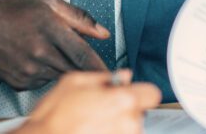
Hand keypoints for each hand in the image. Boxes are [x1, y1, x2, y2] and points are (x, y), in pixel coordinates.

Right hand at [0, 0, 109, 89]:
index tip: (115, 76)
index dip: (101, 68)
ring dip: (61, 68)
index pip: (83, 54)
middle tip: (87, 66)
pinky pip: (42, 82)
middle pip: (74, 70)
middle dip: (84, 71)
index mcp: (49, 27)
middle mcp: (39, 51)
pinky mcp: (20, 82)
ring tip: (46, 51)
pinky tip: (32, 59)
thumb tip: (102, 32)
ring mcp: (28, 69)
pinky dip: (43, 74)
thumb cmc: (10, 11)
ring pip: (58, 76)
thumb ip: (78, 17)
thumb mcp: (47, 2)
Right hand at [18, 70, 160, 133]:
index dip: (139, 92)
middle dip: (123, 109)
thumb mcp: (73, 82)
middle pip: (139, 112)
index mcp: (123, 101)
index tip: (129, 93)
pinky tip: (90, 132)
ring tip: (91, 123)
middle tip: (99, 108)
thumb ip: (103, 77)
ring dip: (116, 125)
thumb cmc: (53, 116)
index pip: (152, 94)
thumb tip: (122, 76)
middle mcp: (129, 124)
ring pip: (129, 128)